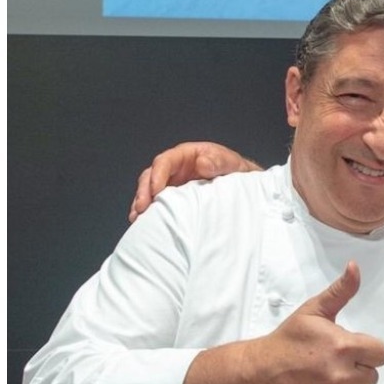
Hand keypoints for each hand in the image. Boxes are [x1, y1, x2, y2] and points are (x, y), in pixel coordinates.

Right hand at [131, 141, 259, 222]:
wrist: (245, 185)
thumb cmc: (236, 170)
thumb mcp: (231, 163)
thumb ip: (218, 161)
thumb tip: (202, 164)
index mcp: (185, 156)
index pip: (164, 162)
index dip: (157, 175)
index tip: (156, 191)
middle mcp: (175, 170)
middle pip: (151, 177)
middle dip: (144, 193)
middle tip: (141, 210)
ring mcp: (174, 185)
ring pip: (151, 192)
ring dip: (142, 205)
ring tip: (138, 220)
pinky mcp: (177, 201)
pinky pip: (160, 205)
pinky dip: (153, 215)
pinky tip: (147, 226)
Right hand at [251, 263, 383, 383]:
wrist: (260, 373)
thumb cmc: (288, 340)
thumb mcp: (313, 312)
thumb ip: (340, 292)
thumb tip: (356, 267)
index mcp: (343, 348)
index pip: (380, 353)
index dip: (367, 349)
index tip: (351, 347)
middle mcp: (343, 376)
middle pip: (372, 375)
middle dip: (357, 367)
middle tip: (333, 360)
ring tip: (325, 375)